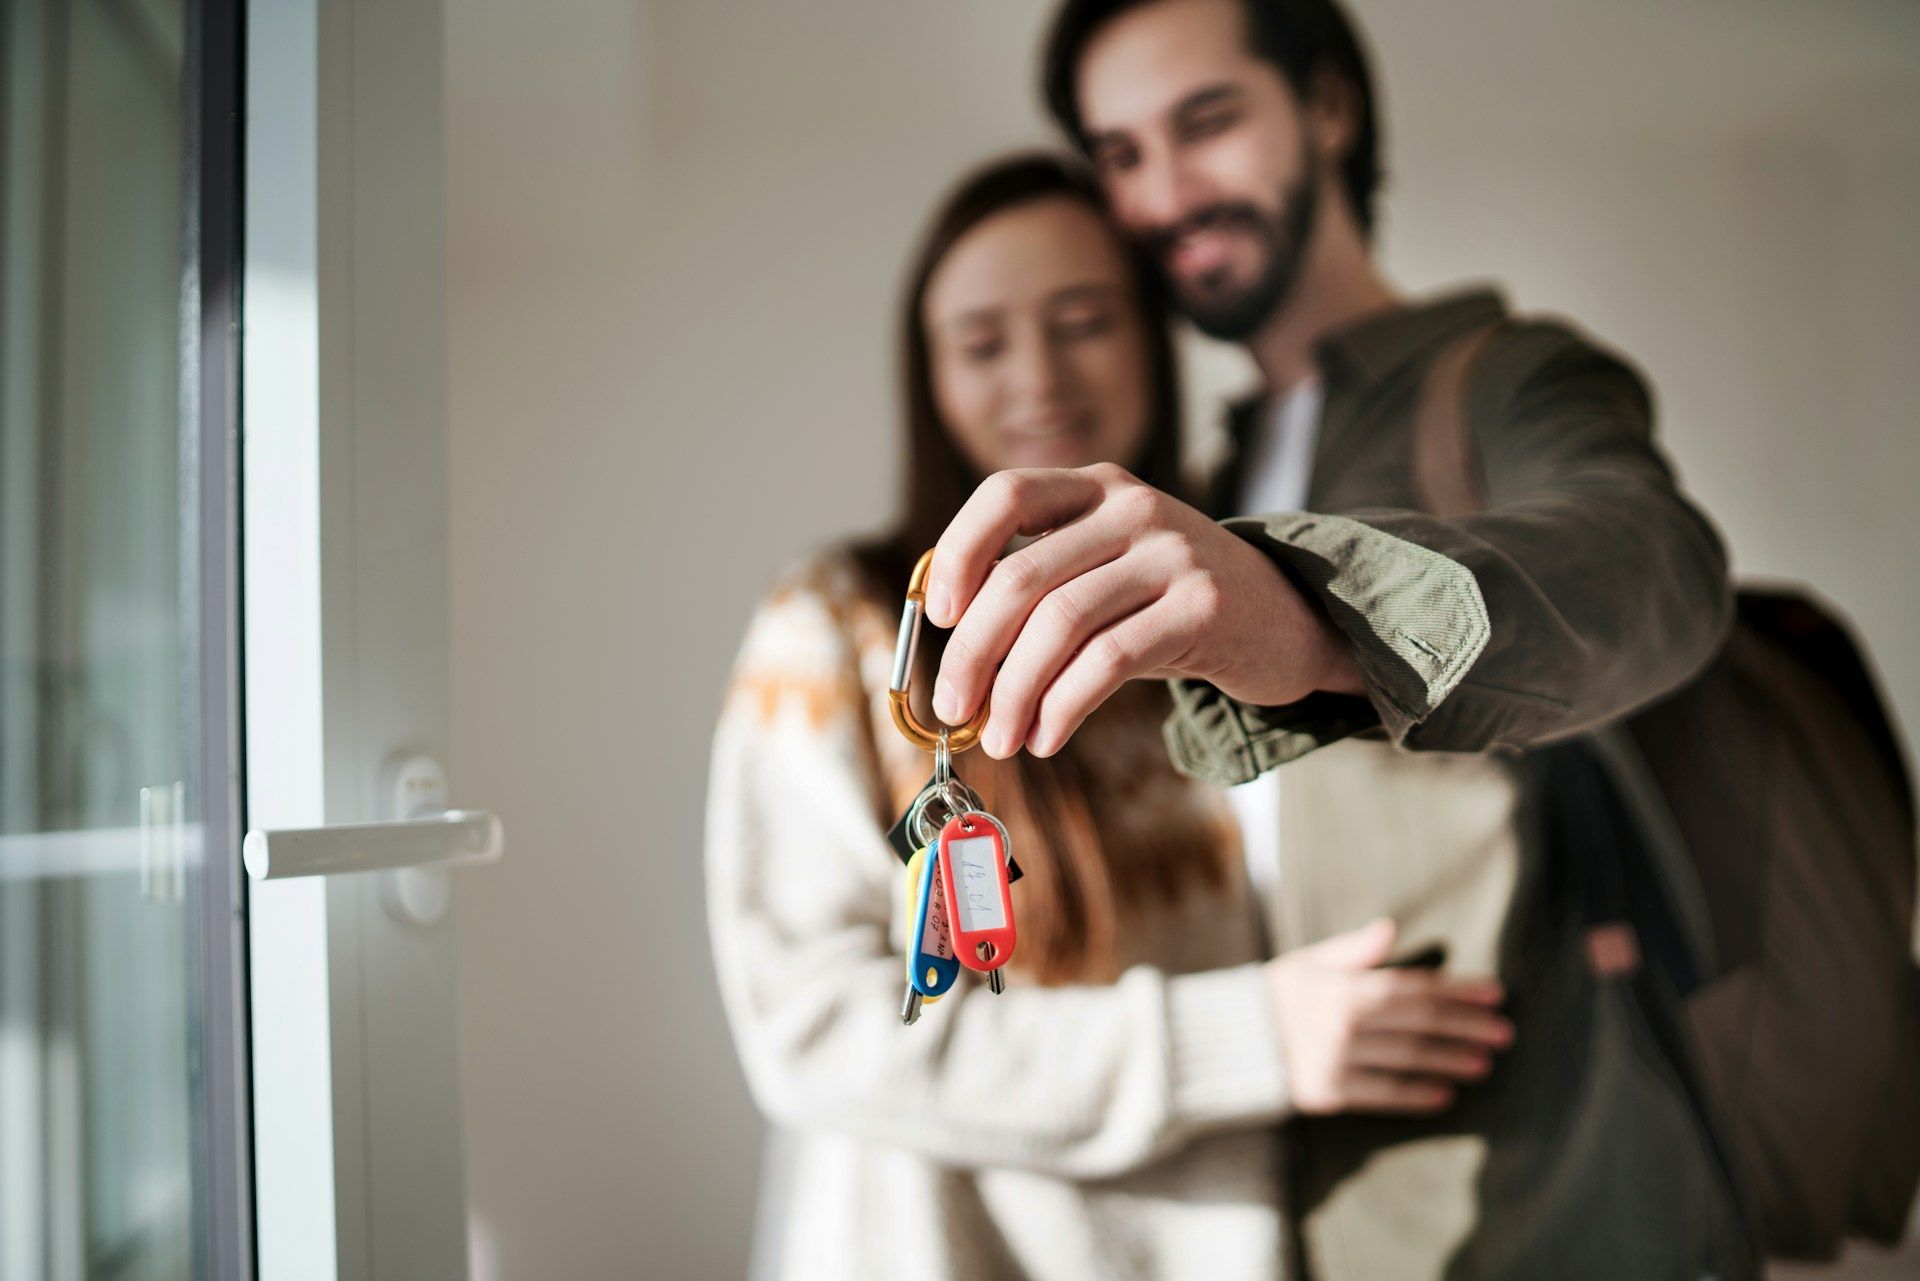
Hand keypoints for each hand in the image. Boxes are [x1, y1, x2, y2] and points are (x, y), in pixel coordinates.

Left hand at [924, 463, 1361, 758]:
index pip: (1006, 494)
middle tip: (953, 707)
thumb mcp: (1107, 575)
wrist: (1287, 620)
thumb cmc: (1171, 607)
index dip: (959, 551)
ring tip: (1000, 738)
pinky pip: (1108, 660)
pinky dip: (1063, 707)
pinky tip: (1047, 738)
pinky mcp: (1203, 607)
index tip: (940, 617)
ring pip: (1059, 624)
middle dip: (973, 653)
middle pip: (1021, 576)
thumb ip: (1042, 592)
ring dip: (1014, 692)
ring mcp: (1173, 552)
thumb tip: (957, 662)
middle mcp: (1134, 507)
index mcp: (1098, 487)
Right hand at [1266, 918, 1512, 1115]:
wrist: (1225, 1043)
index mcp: (1343, 985)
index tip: (1495, 994)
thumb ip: (1351, 950)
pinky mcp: (1326, 1092)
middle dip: (1466, 1026)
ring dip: (1450, 1061)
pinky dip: (1414, 1095)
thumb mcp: (1307, 963)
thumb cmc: (1271, 997)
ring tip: (1483, 1064)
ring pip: (1407, 1059)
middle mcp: (1344, 1022)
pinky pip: (1380, 1094)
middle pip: (1420, 1023)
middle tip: (1504, 1033)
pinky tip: (1444, 1095)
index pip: (1414, 986)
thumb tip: (1390, 928)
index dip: (1458, 990)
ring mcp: (1336, 1059)